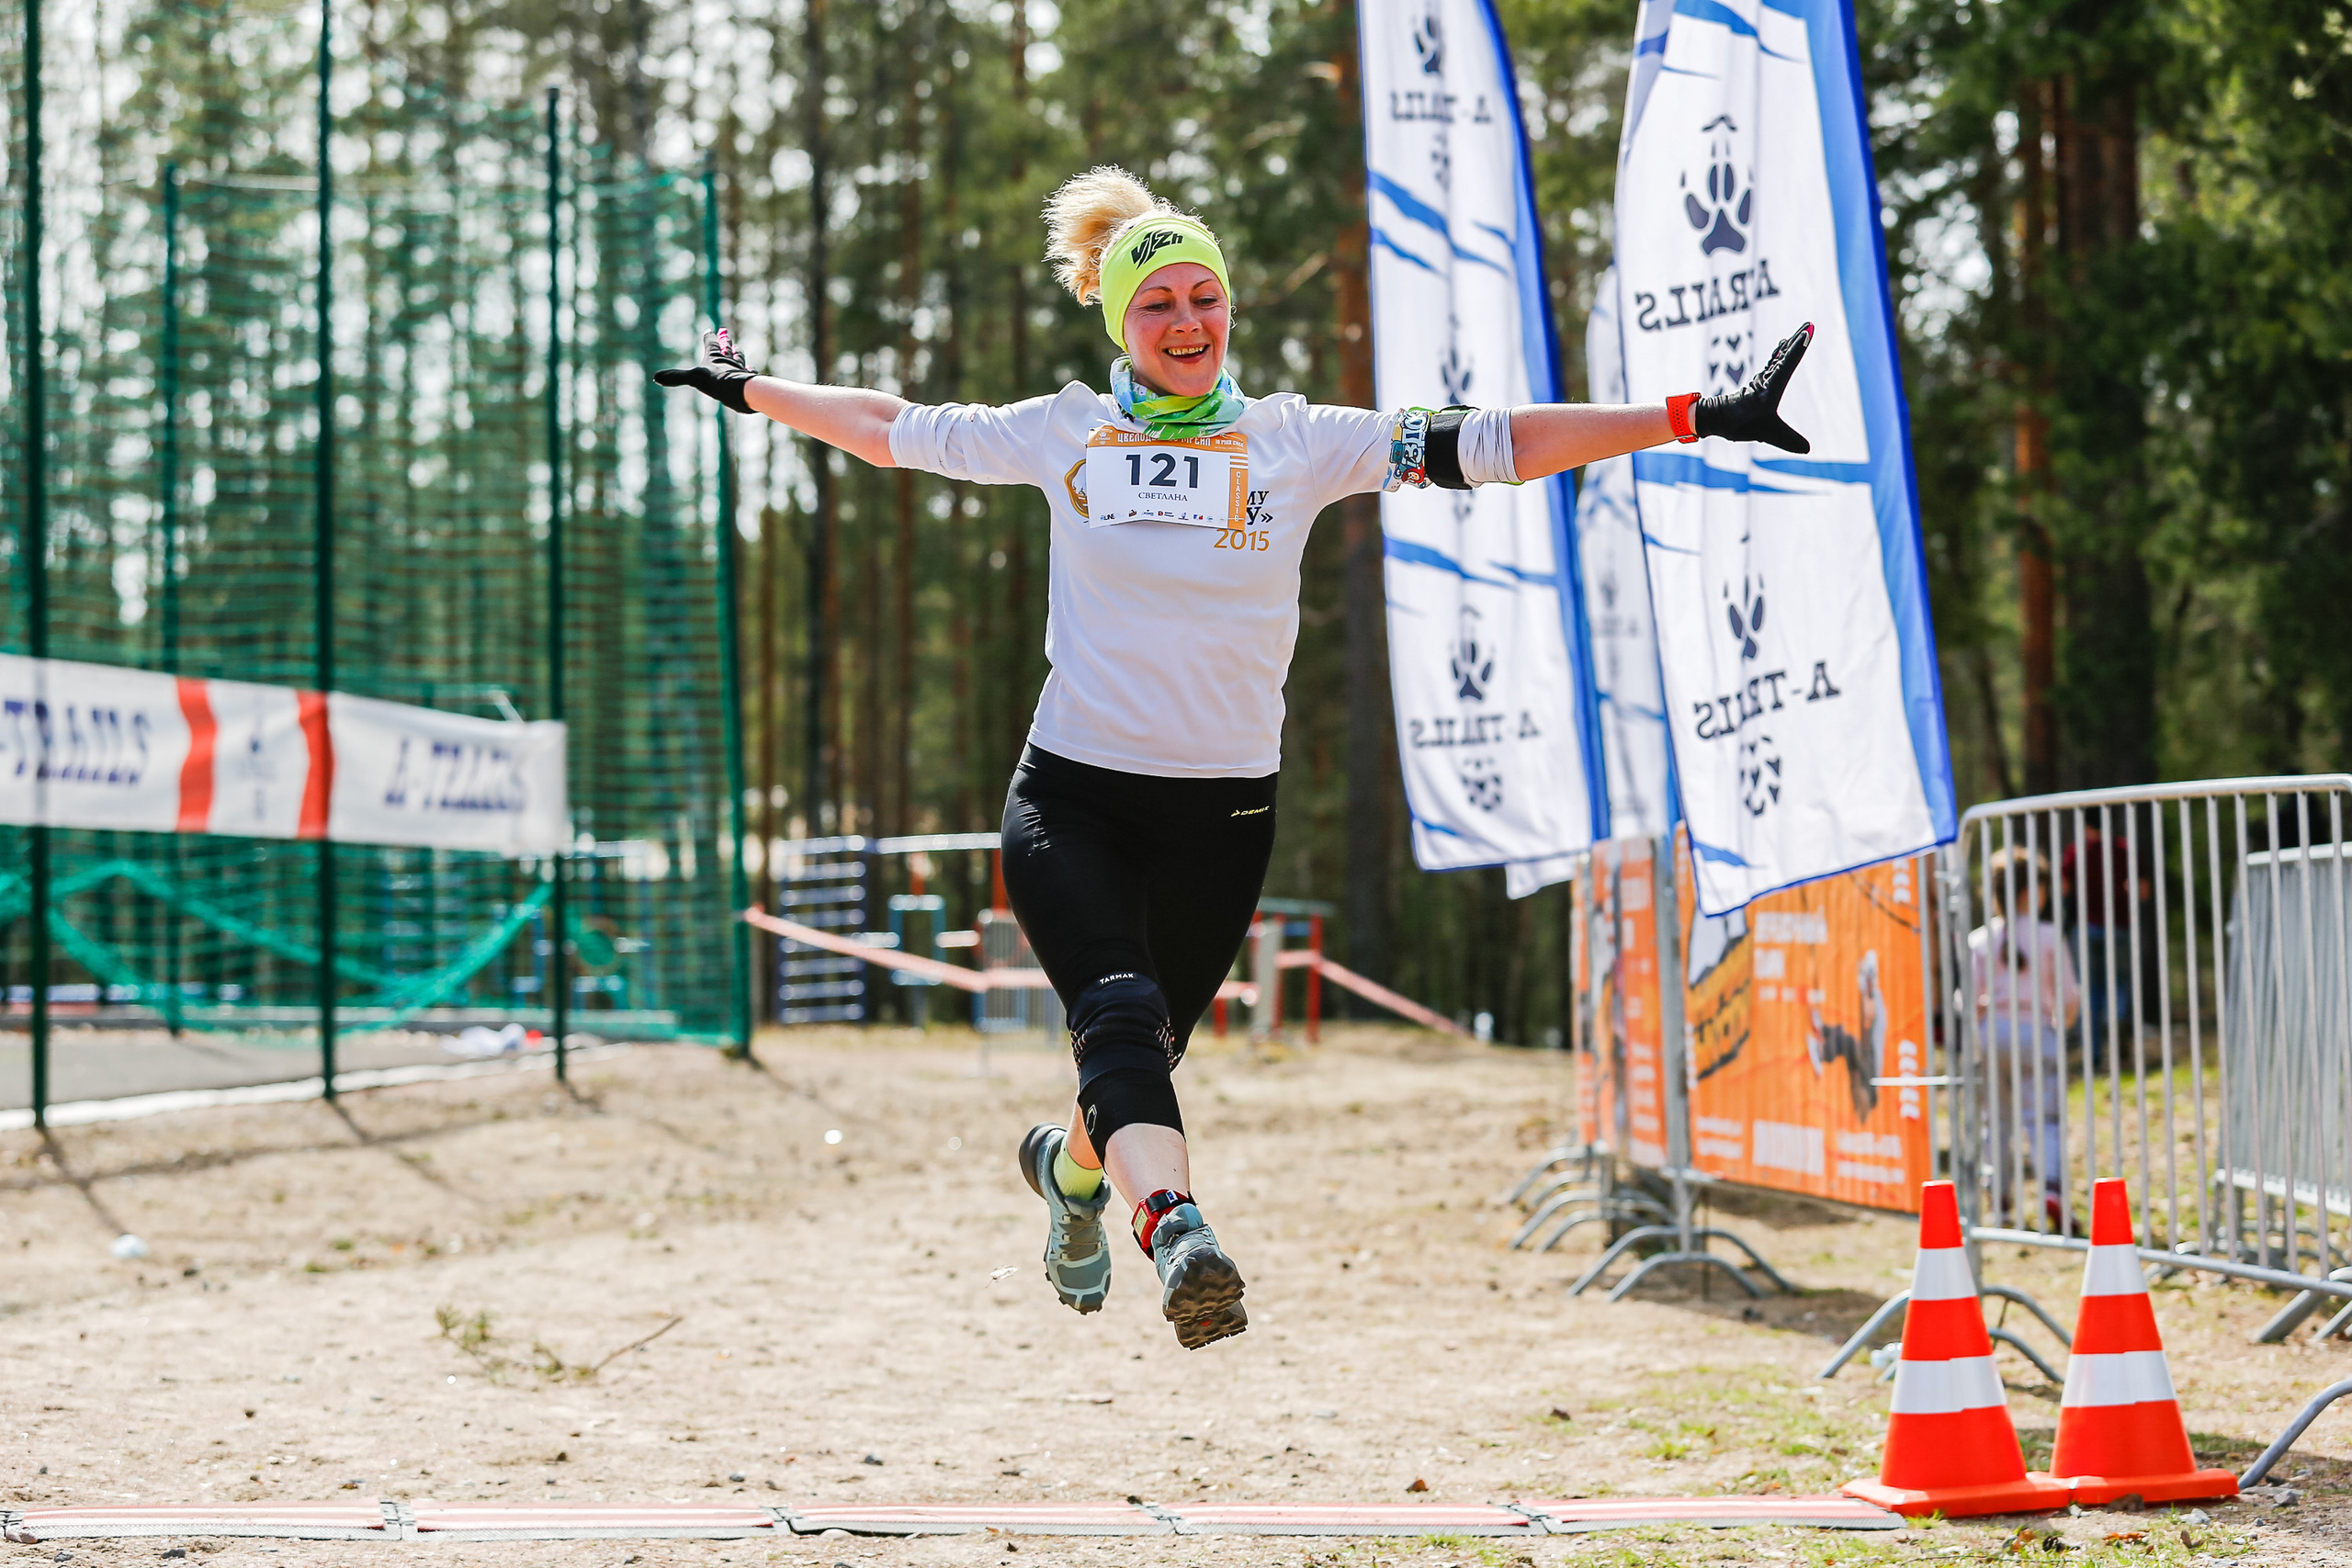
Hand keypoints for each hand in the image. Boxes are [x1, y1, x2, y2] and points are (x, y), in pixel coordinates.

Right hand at [653, 327, 757, 413]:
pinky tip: (752, 367)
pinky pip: (750, 372)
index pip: (711, 344)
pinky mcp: (749, 381)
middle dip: (725, 341)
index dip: (709, 338)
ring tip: (738, 348)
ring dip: (738, 353)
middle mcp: (728, 362)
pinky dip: (750, 369)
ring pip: (739, 358)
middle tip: (726, 333)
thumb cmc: (716, 382)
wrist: (741, 391)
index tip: (709, 331)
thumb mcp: (693, 378)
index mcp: (714, 358)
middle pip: (727, 348)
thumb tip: (655, 377)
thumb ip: (676, 377)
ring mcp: (740, 370)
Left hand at [1694, 322, 1812, 452]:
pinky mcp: (1760, 381)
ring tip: (1803, 329)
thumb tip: (1807, 450)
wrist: (1716, 419)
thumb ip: (1788, 440)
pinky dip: (1781, 354)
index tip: (1806, 332)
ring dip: (1790, 344)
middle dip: (1797, 340)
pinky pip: (1773, 364)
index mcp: (1768, 390)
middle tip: (1809, 324)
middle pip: (1784, 357)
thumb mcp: (1767, 435)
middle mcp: (1766, 382)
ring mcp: (1763, 380)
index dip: (1797, 350)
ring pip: (1779, 359)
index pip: (1786, 366)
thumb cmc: (1739, 425)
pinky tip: (1783, 345)